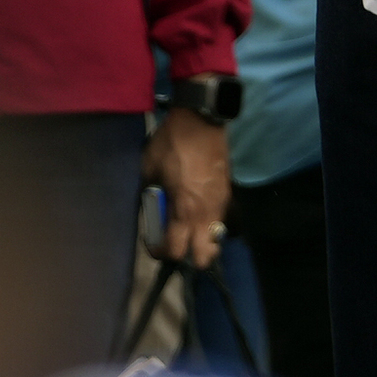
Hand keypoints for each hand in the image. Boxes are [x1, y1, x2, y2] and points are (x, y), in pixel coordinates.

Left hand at [140, 106, 230, 268]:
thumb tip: (150, 207)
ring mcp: (220, 204)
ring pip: (216, 238)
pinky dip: (208, 222)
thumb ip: (149, 194)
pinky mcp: (226, 193)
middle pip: (205, 256)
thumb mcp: (149, 169)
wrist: (200, 120)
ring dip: (200, 239)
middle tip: (175, 241)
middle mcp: (205, 213)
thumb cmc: (171, 144)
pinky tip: (196, 207)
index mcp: (184, 210)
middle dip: (190, 256)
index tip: (153, 243)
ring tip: (186, 226)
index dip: (161, 252)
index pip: (176, 250)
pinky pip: (219, 219)